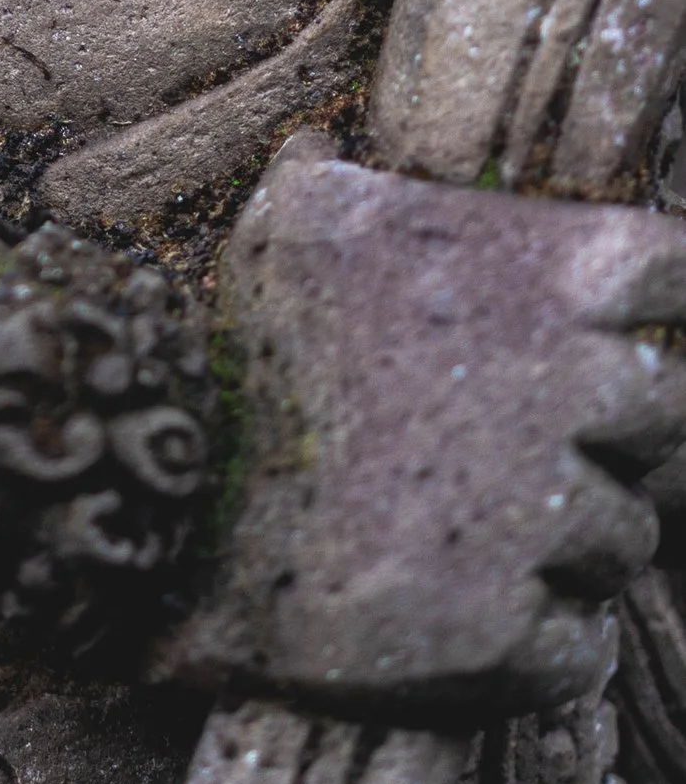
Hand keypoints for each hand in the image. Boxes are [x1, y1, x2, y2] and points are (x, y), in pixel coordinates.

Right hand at [163, 133, 685, 715]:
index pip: (678, 275)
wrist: (151, 510)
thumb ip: (332, 171)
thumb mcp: (286, 226)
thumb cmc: (236, 353)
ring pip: (624, 537)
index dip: (650, 315)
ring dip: (563, 544)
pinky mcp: (504, 626)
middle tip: (506, 451)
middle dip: (608, 441)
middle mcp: (567, 385)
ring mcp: (541, 512)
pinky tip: (448, 610)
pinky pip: (574, 647)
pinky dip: (532, 641)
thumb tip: (326, 137)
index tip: (596, 341)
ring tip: (452, 531)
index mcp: (541, 273)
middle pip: (669, 418)